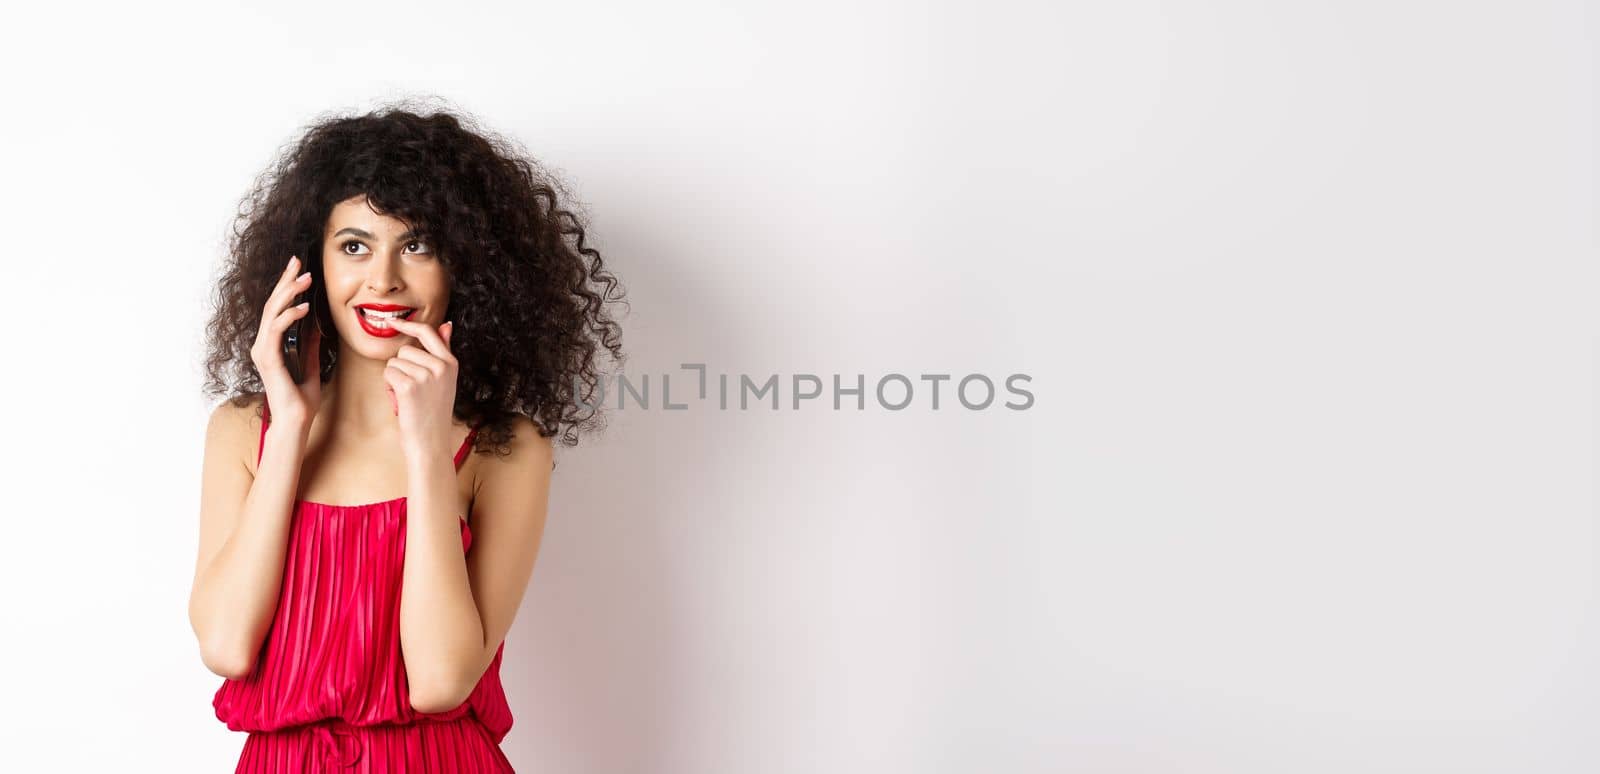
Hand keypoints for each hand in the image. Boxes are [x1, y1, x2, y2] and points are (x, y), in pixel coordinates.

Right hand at [249, 255, 322, 427]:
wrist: (297, 421)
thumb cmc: (303, 399)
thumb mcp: (311, 364)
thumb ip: (310, 345)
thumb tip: (315, 326)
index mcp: (272, 345)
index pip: (278, 308)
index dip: (287, 287)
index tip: (298, 268)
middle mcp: (263, 344)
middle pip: (273, 304)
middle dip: (286, 281)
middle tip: (298, 261)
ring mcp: (263, 351)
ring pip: (272, 312)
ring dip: (289, 293)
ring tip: (305, 279)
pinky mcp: (267, 358)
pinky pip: (276, 330)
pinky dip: (289, 316)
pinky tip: (304, 308)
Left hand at [380, 317, 459, 464]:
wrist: (431, 442)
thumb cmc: (433, 413)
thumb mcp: (444, 379)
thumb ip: (443, 351)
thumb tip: (446, 325)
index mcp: (450, 363)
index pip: (428, 331)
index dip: (408, 325)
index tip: (393, 322)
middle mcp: (440, 366)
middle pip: (404, 350)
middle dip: (401, 368)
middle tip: (413, 391)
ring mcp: (426, 375)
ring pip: (393, 363)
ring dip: (394, 379)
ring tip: (408, 398)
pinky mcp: (409, 386)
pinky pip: (388, 374)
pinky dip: (389, 388)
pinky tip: (401, 401)